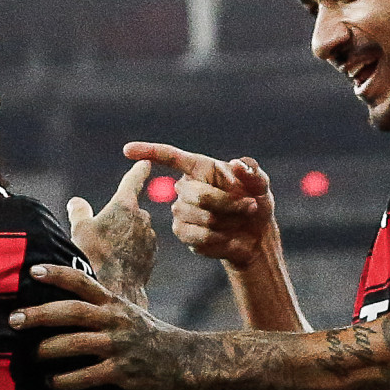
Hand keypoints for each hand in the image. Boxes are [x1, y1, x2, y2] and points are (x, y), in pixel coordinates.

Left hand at [11, 263, 188, 389]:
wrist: (186, 360)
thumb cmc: (148, 336)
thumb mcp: (127, 313)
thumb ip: (99, 305)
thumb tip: (62, 302)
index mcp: (114, 303)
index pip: (83, 282)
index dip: (57, 274)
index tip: (32, 270)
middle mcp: (115, 320)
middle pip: (72, 311)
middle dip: (40, 314)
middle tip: (13, 319)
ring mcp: (119, 347)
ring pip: (76, 344)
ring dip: (48, 349)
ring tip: (28, 355)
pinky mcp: (122, 373)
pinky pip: (87, 377)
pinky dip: (65, 381)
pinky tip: (49, 383)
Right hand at [65, 161, 155, 297]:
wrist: (113, 290)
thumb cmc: (93, 256)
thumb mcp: (79, 229)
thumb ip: (79, 211)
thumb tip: (77, 202)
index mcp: (124, 205)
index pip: (133, 180)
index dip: (138, 170)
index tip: (145, 162)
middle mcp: (142, 218)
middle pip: (131, 210)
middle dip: (121, 218)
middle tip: (103, 234)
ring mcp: (149, 238)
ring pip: (136, 230)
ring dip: (126, 236)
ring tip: (108, 253)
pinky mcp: (152, 256)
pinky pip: (141, 247)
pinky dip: (132, 251)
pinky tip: (119, 264)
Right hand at [124, 142, 274, 267]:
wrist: (254, 238)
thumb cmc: (256, 205)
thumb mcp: (261, 186)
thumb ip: (253, 174)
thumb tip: (235, 165)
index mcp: (199, 168)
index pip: (170, 157)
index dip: (149, 152)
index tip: (128, 150)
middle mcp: (185, 188)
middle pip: (195, 194)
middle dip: (227, 202)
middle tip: (249, 206)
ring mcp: (181, 212)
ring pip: (199, 217)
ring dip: (228, 221)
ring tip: (239, 222)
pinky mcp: (184, 234)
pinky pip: (199, 237)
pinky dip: (222, 239)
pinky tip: (230, 237)